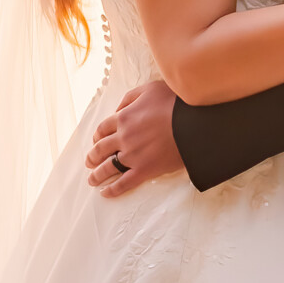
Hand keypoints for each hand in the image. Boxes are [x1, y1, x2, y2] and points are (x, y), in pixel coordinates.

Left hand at [85, 80, 184, 195]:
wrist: (193, 123)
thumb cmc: (175, 103)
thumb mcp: (149, 89)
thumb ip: (130, 97)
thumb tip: (118, 109)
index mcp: (124, 118)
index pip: (103, 129)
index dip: (97, 136)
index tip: (96, 141)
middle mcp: (124, 137)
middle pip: (101, 149)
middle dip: (92, 157)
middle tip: (89, 162)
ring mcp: (133, 155)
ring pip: (108, 167)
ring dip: (97, 175)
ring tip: (92, 180)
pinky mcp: (145, 170)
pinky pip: (124, 183)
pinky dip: (113, 190)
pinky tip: (105, 193)